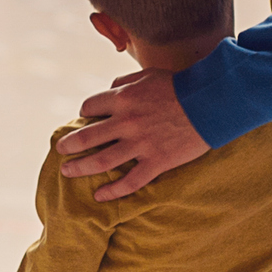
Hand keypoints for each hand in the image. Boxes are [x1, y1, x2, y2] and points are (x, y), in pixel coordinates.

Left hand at [56, 66, 209, 201]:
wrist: (211, 102)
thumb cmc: (181, 85)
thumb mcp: (148, 75)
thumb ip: (125, 82)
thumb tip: (110, 89)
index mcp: (122, 98)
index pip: (89, 107)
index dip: (85, 113)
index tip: (86, 119)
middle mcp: (126, 122)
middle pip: (87, 137)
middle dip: (69, 144)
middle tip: (61, 149)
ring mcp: (140, 144)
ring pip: (101, 161)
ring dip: (80, 168)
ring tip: (67, 171)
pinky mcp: (156, 162)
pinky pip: (129, 182)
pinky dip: (112, 191)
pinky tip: (100, 196)